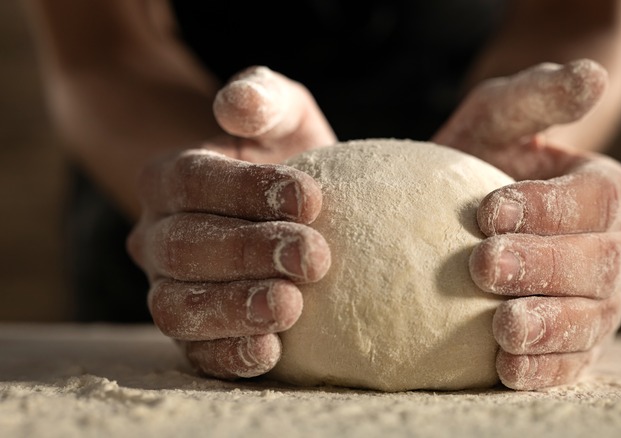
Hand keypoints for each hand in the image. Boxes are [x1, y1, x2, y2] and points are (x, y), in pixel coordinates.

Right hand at [127, 67, 334, 378]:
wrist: (296, 213)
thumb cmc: (289, 157)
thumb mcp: (285, 114)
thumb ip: (264, 97)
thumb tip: (236, 103)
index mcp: (171, 178)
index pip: (192, 182)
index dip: (246, 191)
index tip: (309, 200)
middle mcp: (157, 237)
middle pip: (182, 248)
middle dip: (248, 252)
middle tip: (314, 257)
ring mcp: (169, 289)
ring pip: (176, 307)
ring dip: (232, 309)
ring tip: (290, 307)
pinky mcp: (195, 335)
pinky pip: (196, 354)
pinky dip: (229, 356)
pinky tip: (271, 351)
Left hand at [434, 60, 620, 389]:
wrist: (468, 214)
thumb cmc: (486, 156)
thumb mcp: (500, 116)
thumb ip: (540, 95)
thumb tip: (591, 76)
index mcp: (614, 192)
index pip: (596, 200)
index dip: (548, 207)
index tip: (487, 210)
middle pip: (599, 263)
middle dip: (543, 266)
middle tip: (484, 265)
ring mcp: (604, 302)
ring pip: (591, 319)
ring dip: (548, 325)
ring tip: (503, 326)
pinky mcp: (579, 344)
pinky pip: (573, 363)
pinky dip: (546, 370)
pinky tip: (508, 369)